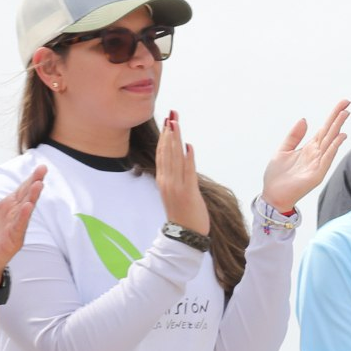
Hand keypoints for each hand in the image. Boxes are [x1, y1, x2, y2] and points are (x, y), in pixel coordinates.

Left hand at [0, 161, 47, 288]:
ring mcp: (15, 228)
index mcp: (9, 206)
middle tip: (43, 170)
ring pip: (26, 211)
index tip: (40, 166)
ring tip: (38, 185)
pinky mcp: (12, 241)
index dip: (31, 178)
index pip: (22, 189)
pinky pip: (18, 227)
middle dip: (35, 184)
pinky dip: (23, 218)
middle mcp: (15, 215)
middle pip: (27, 197)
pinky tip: (27, 208)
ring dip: (32, 198)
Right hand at [157, 111, 208, 234]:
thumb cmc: (183, 215)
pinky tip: (189, 146)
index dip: (164, 136)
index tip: (167, 121)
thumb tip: (182, 157)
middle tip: (172, 114)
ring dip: (176, 140)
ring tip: (176, 122)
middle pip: (167, 152)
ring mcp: (176, 187)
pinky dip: (188, 158)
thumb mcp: (175, 193)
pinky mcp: (188, 193)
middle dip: (169, 132)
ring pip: (175, 158)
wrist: (184, 236)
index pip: (162, 153)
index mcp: (163, 180)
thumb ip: (177, 176)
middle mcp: (167, 181)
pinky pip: (188, 172)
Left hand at [261, 100, 350, 215]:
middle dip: (338, 118)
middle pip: (330, 133)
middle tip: (347, 103)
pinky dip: (333, 147)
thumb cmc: (276, 176)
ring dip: (338, 129)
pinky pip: (327, 158)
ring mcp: (318, 164)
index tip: (343, 104)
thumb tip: (304, 120)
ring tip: (345, 115)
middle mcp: (316, 154)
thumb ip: (294, 136)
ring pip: (330, 143)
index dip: (333, 116)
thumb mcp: (283, 150)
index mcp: (309, 148)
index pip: (324, 129)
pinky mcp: (317, 175)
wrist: (272, 195)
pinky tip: (339, 137)